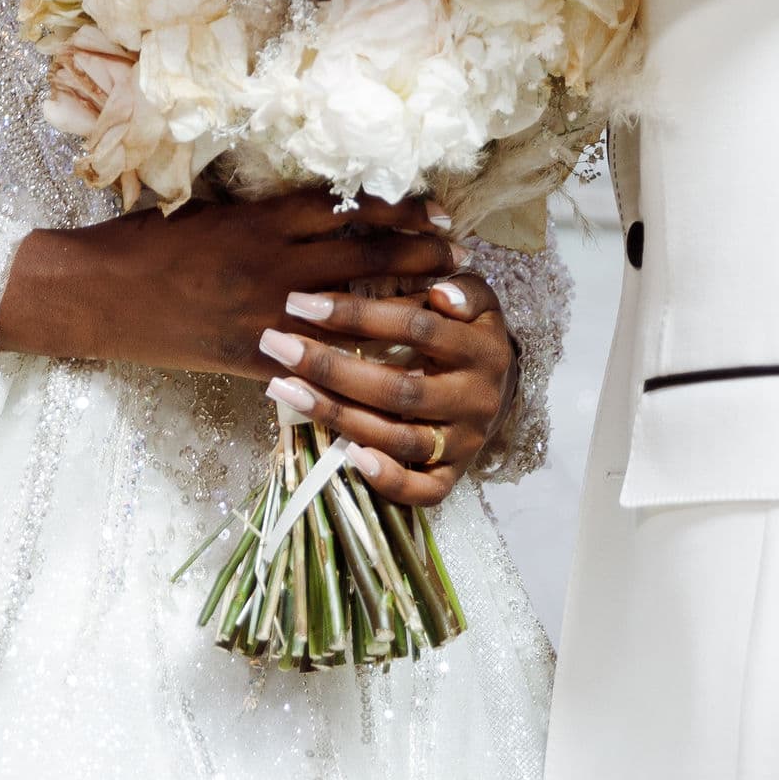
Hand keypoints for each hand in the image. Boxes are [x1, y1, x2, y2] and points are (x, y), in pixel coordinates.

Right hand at [0, 186, 449, 382]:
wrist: (93, 294)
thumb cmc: (142, 242)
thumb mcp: (206, 210)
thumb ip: (261, 210)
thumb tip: (318, 204)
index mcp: (260, 219)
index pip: (348, 208)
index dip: (400, 210)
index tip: (437, 211)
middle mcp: (271, 264)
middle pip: (365, 257)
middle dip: (419, 256)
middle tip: (460, 255)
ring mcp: (263, 314)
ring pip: (352, 310)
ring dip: (403, 307)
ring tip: (442, 304)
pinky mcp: (249, 356)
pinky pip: (315, 363)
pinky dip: (355, 364)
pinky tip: (389, 366)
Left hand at [258, 274, 511, 504]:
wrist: (501, 387)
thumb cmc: (469, 332)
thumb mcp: (476, 301)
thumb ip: (461, 289)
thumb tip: (440, 293)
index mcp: (481, 349)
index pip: (415, 328)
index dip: (357, 315)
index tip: (301, 303)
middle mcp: (475, 399)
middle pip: (398, 390)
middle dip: (331, 369)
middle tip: (276, 344)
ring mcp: (465, 441)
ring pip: (398, 439)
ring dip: (337, 417)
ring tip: (281, 388)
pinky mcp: (455, 474)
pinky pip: (424, 490)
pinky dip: (388, 479)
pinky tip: (348, 456)